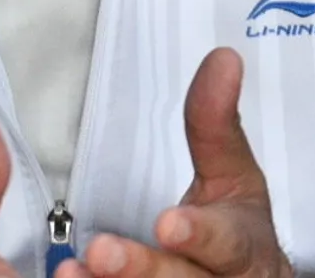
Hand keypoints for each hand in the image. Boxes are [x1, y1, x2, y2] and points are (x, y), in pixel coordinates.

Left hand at [59, 48, 291, 277]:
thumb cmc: (234, 232)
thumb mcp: (233, 177)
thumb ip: (217, 125)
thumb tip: (223, 57)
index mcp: (243, 247)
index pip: (227, 244)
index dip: (200, 235)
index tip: (167, 223)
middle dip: (143, 268)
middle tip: (100, 252)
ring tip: (71, 272)